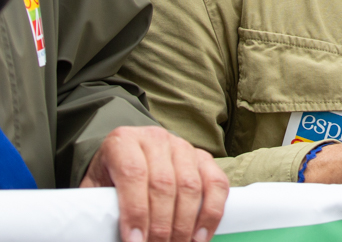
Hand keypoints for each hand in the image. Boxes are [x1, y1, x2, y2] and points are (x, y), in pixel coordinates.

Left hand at [80, 126, 228, 241]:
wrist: (128, 158)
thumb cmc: (109, 180)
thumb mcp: (95, 190)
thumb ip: (99, 210)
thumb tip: (102, 237)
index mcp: (124, 142)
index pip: (133, 174)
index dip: (136, 211)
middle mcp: (156, 139)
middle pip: (164, 184)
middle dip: (161, 226)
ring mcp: (184, 147)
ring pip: (191, 186)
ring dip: (185, 225)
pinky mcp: (204, 158)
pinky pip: (217, 184)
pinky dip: (212, 213)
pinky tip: (201, 237)